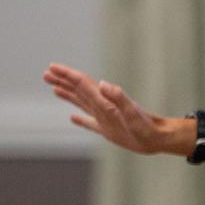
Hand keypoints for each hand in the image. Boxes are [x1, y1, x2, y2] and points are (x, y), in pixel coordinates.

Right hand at [43, 63, 175, 153]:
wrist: (158, 137)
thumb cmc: (146, 126)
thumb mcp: (131, 113)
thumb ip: (119, 97)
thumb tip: (102, 83)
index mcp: (105, 100)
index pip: (82, 83)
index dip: (67, 75)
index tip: (52, 67)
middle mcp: (103, 105)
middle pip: (79, 89)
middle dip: (63, 81)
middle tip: (46, 73)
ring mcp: (105, 117)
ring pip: (81, 102)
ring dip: (68, 94)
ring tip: (54, 88)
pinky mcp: (108, 129)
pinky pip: (89, 122)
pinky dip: (80, 119)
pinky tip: (72, 118)